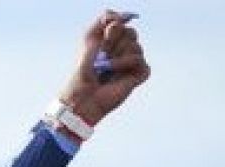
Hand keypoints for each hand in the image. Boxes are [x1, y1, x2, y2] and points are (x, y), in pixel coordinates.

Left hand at [60, 9, 149, 125]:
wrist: (84, 94)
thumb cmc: (84, 68)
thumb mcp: (88, 37)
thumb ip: (103, 19)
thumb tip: (122, 14)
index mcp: (113, 39)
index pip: (123, 21)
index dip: (112, 28)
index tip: (102, 36)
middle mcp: (124, 49)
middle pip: (131, 32)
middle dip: (113, 43)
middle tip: (101, 56)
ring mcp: (132, 62)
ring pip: (136, 47)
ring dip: (117, 57)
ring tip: (106, 68)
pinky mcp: (139, 74)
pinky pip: (140, 61)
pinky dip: (125, 66)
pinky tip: (117, 75)